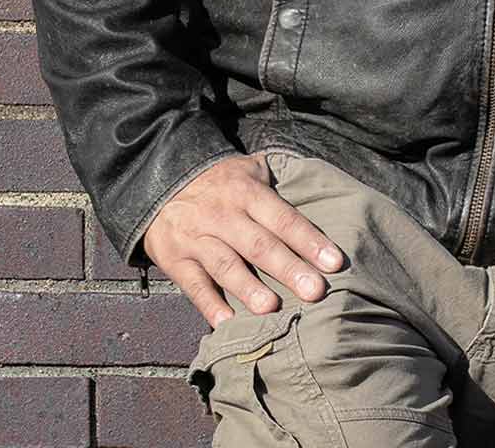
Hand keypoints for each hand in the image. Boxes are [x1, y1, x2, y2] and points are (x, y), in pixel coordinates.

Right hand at [142, 150, 343, 328]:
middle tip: (315, 291)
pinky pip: (194, 285)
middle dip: (288, 268)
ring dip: (249, 288)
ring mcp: (197, 238)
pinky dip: (209, 306)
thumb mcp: (248, 169)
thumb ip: (277, 184)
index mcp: (246, 193)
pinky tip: (226, 324)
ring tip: (272, 308)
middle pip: (259, 244)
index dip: (309, 240)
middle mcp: (223, 215)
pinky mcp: (175, 260)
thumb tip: (316, 194)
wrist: (160, 181)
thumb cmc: (219, 182)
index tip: (334, 262)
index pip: (283, 218)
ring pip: (226, 265)